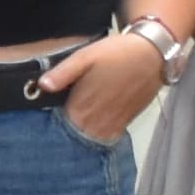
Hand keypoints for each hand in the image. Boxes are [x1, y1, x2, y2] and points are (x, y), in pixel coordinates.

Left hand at [41, 27, 171, 144]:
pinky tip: (90, 123)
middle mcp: (97, 124)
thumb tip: (42, 85)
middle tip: (52, 127)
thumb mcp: (84, 57)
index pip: (57, 131)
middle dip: (62, 135)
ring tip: (72, 124)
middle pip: (72, 139)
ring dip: (80, 136)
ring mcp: (112, 126)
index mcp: (81, 110)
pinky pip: (106, 137)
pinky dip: (96, 134)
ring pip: (89, 141)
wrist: (154, 54)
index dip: (47, 129)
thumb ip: (62, 73)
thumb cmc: (117, 54)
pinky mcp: (125, 124)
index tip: (40, 123)